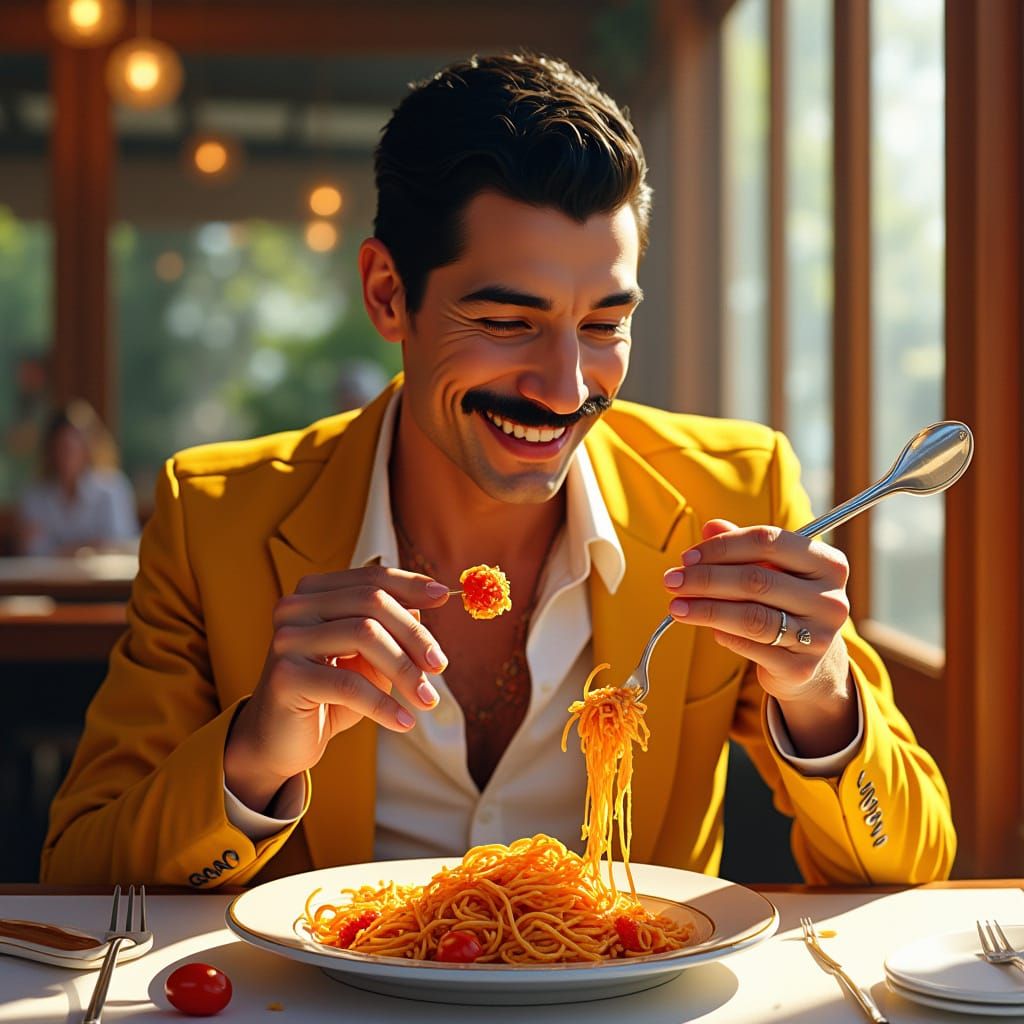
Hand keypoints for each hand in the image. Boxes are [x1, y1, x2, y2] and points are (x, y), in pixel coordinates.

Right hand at [224, 566, 449, 811]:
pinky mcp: (285, 676)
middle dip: (414, 635)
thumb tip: (425, 602)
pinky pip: (350, 684)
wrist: (280, 742)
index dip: (410, 585)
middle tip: (440, 666)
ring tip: (427, 700)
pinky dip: (384, 704)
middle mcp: (295, 608)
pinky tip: (403, 721)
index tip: (444, 597)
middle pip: (371, 603)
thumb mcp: (368, 659)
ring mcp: (287, 639)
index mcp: (314, 593)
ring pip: (364, 635)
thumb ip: (390, 630)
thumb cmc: (330, 696)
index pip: (370, 579)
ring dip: (405, 670)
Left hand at [663, 519, 855, 754]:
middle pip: (756, 580)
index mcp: (828, 564)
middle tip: (671, 581)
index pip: (769, 542)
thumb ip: (742, 548)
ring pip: (751, 616)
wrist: (809, 661)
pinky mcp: (801, 667)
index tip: (687, 557)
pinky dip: (724, 635)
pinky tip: (708, 628)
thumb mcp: (769, 571)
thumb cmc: (783, 604)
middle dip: (705, 579)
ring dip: (706, 610)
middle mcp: (831, 600)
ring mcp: (819, 636)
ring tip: (676, 607)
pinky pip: (751, 647)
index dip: (723, 547)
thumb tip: (710, 526)